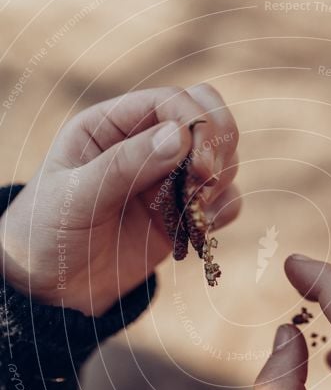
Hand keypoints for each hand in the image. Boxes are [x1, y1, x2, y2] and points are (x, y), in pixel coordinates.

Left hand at [0, 84, 239, 315]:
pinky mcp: (183, 213)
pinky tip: (197, 229)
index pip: (172, 101)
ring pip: (223, 157)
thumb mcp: (76, 196)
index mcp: (112, 125)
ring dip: (220, 182)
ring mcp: (168, 179)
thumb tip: (181, 136)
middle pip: (209, 117)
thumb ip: (125, 165)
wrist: (50, 289)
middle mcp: (145, 144)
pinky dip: (222, 211)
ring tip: (192, 212)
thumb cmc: (47, 233)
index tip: (199, 167)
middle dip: (218, 146)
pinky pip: (225, 199)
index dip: (196, 124)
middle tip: (204, 183)